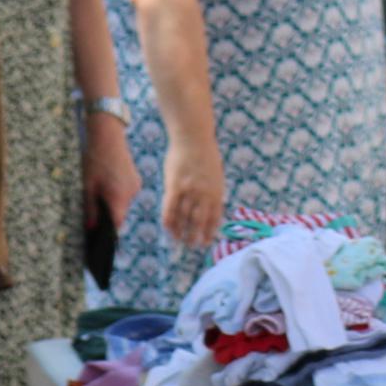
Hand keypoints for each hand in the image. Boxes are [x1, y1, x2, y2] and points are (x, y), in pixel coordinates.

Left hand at [83, 116, 140, 231]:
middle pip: (121, 213)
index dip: (108, 232)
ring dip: (112, 203)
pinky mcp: (135, 179)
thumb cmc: (94, 159)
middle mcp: (132, 193)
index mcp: (119, 197)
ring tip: (98, 193)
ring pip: (124, 203)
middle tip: (92, 213)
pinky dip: (117, 194)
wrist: (107, 135)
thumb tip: (91, 228)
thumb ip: (90, 208)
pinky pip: (127, 193)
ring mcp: (136, 186)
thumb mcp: (87, 185)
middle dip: (108, 216)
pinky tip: (106, 184)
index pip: (117, 223)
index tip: (98, 238)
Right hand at [160, 139, 225, 257]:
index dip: (210, 231)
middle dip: (196, 236)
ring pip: (184, 217)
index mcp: (217, 192)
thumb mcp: (215, 176)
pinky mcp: (175, 186)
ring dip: (182, 231)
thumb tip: (209, 208)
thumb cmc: (205, 155)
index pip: (215, 218)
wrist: (193, 138)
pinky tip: (168, 229)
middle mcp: (205, 194)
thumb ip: (212, 192)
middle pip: (200, 221)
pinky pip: (170, 208)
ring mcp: (190, 191)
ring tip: (179, 241)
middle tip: (192, 246)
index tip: (206, 242)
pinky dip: (169, 221)